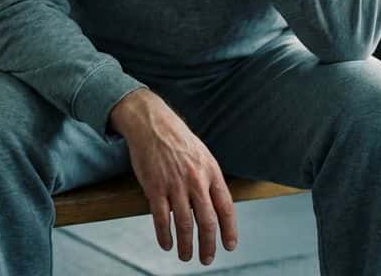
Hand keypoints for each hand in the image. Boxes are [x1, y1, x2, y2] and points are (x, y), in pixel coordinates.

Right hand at [109, 89, 237, 264]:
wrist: (151, 123)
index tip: (229, 245)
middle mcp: (196, 180)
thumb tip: (216, 204)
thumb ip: (210, 179)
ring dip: (186, 245)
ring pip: (185, 224)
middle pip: (207, 221)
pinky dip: (165, 235)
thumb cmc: (177, 138)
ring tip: (185, 255)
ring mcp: (175, 184)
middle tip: (206, 258)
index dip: (229, 230)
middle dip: (208, 244)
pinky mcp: (155, 187)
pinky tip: (166, 244)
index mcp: (211, 171)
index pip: (226, 207)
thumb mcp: (202, 154)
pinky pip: (161, 219)